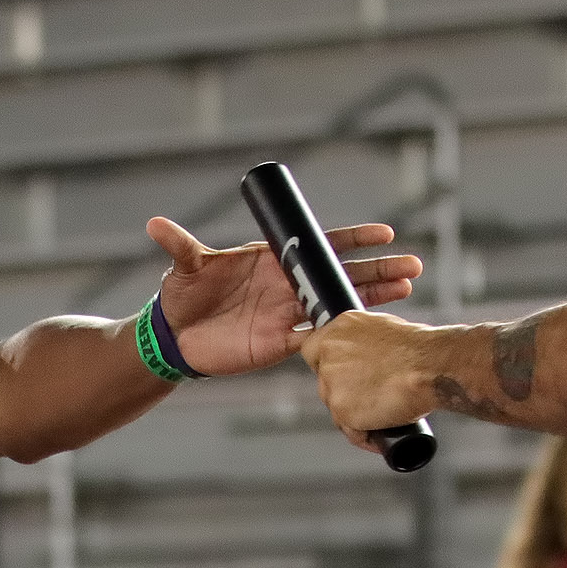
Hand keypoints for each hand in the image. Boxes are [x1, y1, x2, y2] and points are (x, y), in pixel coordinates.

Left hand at [148, 218, 420, 376]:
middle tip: (412, 266)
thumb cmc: (182, 295)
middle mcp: (287, 285)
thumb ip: (179, 245)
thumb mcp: (184, 267)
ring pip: (338, 304)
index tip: (383, 234)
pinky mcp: (281, 342)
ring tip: (406, 291)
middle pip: (340, 274)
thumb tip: (154, 225)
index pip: (320, 246)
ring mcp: (287, 314)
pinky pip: (319, 337)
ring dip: (371, 298)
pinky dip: (344, 334)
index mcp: (273, 260)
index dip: (352, 240)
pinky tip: (373, 332)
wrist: (175, 336)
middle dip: (377, 270)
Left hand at [298, 310, 444, 447]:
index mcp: (338, 329)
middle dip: (346, 393)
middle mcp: (329, 354)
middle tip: (373, 395)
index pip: (313, 352)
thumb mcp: (383, 327)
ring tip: (385, 414)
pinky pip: (351, 431)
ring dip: (356, 416)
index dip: (329, 367)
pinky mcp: (342, 410)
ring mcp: (332, 384)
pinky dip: (366, 436)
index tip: (346, 375)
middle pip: (325, 384)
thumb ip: (362, 339)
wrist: (431, 366)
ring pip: (336, 409)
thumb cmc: (419, 348)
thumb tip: (362, 353)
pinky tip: (382, 432)